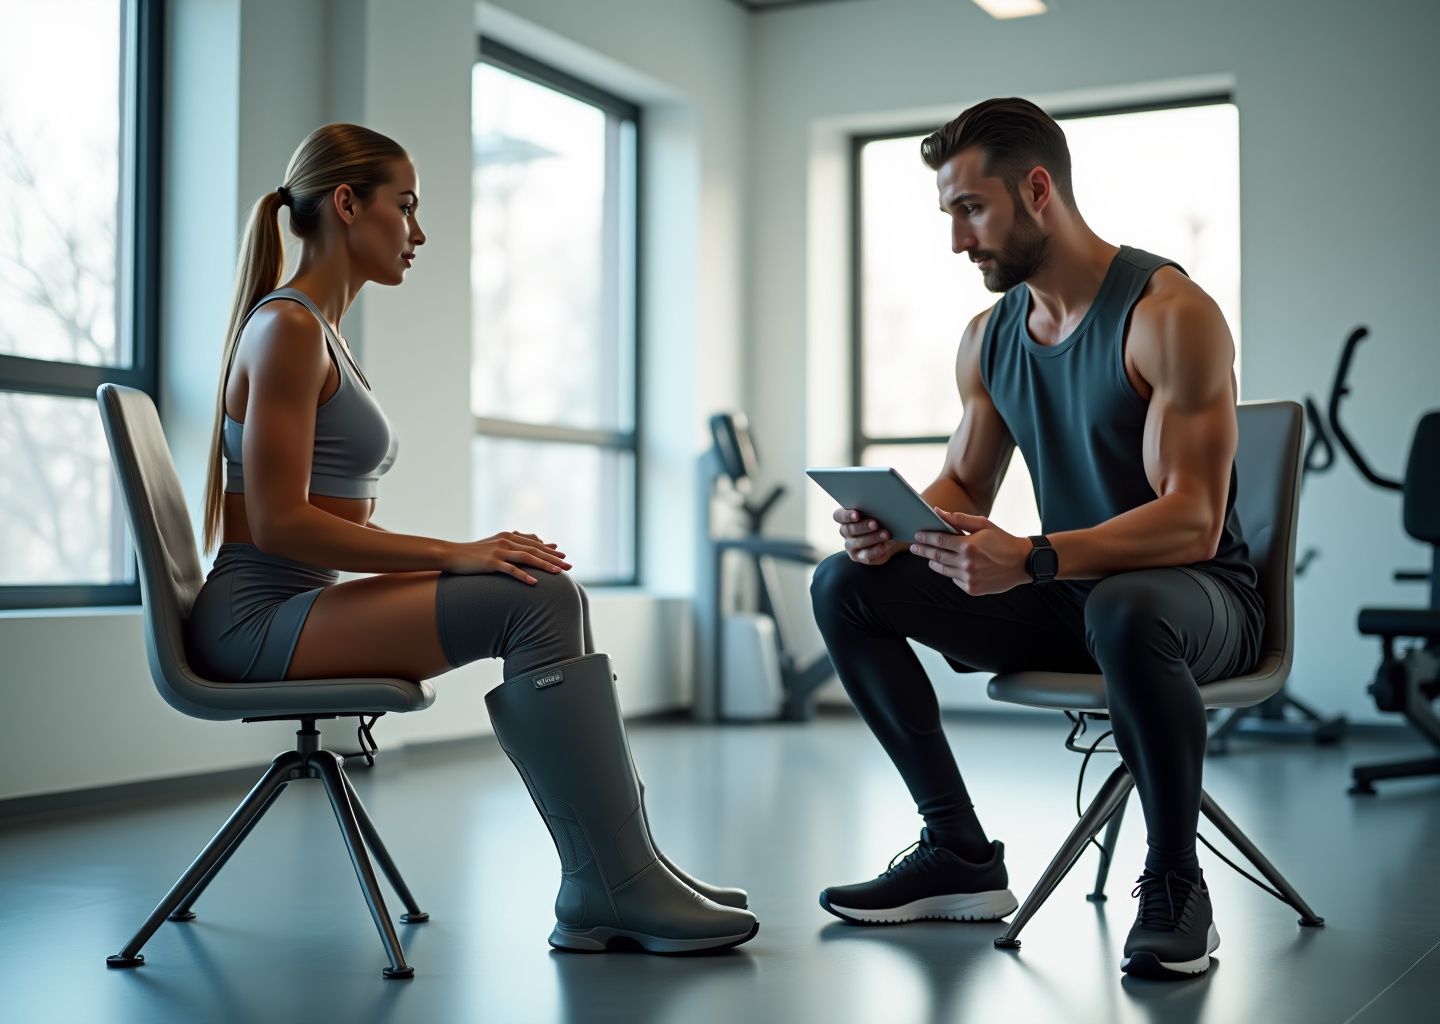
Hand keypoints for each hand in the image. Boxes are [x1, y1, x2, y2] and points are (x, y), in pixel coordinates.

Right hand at [443, 530, 571, 583]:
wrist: (452, 555)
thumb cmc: (474, 553)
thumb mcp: (495, 544)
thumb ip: (513, 543)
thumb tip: (529, 544)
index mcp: (508, 536)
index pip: (534, 543)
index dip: (550, 550)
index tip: (564, 556)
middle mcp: (506, 541)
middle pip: (535, 549)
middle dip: (553, 558)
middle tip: (568, 565)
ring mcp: (499, 551)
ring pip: (527, 557)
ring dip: (545, 565)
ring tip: (558, 573)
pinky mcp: (491, 563)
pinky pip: (511, 570)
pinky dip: (524, 575)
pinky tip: (535, 582)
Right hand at [835, 507, 906, 565]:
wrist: (891, 533)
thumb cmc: (882, 515)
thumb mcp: (879, 507)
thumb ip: (876, 502)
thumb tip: (884, 493)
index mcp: (845, 517)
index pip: (839, 516)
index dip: (846, 515)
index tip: (857, 514)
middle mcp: (845, 531)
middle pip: (849, 529)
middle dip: (863, 526)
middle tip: (875, 523)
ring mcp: (851, 545)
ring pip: (858, 542)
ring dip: (872, 538)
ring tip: (886, 534)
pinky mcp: (860, 556)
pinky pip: (866, 555)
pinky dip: (877, 550)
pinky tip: (886, 545)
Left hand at [912, 509, 1030, 595]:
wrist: (1023, 563)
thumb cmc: (1002, 540)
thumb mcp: (984, 525)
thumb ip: (959, 519)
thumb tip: (937, 512)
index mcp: (969, 546)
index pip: (939, 541)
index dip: (926, 538)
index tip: (916, 535)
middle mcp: (967, 564)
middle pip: (937, 557)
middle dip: (923, 551)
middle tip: (913, 547)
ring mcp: (969, 578)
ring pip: (943, 570)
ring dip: (933, 562)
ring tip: (929, 557)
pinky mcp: (972, 589)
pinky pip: (954, 580)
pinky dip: (951, 572)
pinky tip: (952, 566)